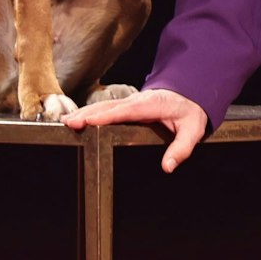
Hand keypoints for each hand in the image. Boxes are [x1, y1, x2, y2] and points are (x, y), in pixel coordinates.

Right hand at [62, 87, 208, 172]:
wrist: (192, 93)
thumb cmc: (190, 112)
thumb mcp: (193, 130)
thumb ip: (181, 148)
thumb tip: (168, 166)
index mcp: (151, 105)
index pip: (126, 111)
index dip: (106, 116)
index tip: (89, 122)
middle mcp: (138, 101)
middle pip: (108, 106)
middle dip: (88, 114)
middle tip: (69, 123)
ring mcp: (131, 101)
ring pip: (104, 105)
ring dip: (85, 112)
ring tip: (67, 122)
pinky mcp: (128, 104)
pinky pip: (107, 107)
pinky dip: (91, 111)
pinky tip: (78, 118)